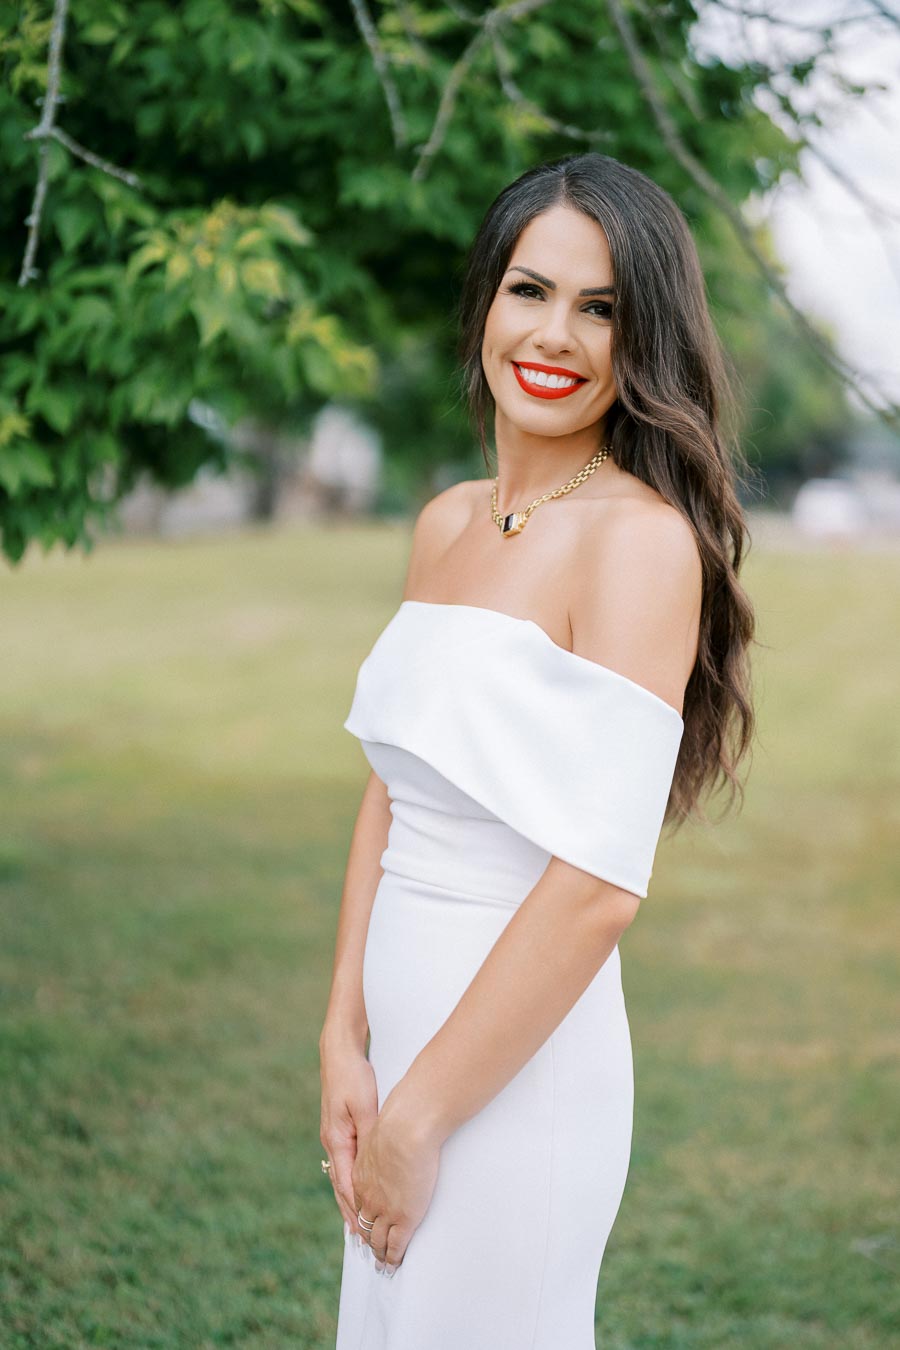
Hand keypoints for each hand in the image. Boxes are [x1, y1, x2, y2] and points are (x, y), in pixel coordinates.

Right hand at [319, 1032, 378, 1235]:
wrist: (339, 1051)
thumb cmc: (353, 1076)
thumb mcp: (364, 1106)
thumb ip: (370, 1135)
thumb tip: (374, 1165)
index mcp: (337, 1140)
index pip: (346, 1185)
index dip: (356, 1210)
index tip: (364, 1232)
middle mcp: (332, 1142)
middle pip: (341, 1187)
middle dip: (351, 1213)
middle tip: (361, 1241)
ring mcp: (335, 1135)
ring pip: (343, 1177)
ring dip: (350, 1201)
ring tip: (357, 1225)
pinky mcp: (341, 1127)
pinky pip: (347, 1163)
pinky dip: (352, 1182)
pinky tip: (357, 1189)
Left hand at [351, 1093, 441, 1272]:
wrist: (406, 1127)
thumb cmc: (398, 1122)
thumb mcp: (379, 1131)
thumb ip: (380, 1140)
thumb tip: (387, 1137)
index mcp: (360, 1175)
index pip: (357, 1202)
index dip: (360, 1215)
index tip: (362, 1224)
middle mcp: (367, 1195)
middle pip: (364, 1224)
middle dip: (367, 1239)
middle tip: (371, 1252)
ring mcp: (384, 1208)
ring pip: (377, 1238)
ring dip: (379, 1253)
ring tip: (382, 1265)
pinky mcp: (403, 1217)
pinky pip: (396, 1244)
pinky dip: (394, 1257)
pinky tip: (395, 1264)